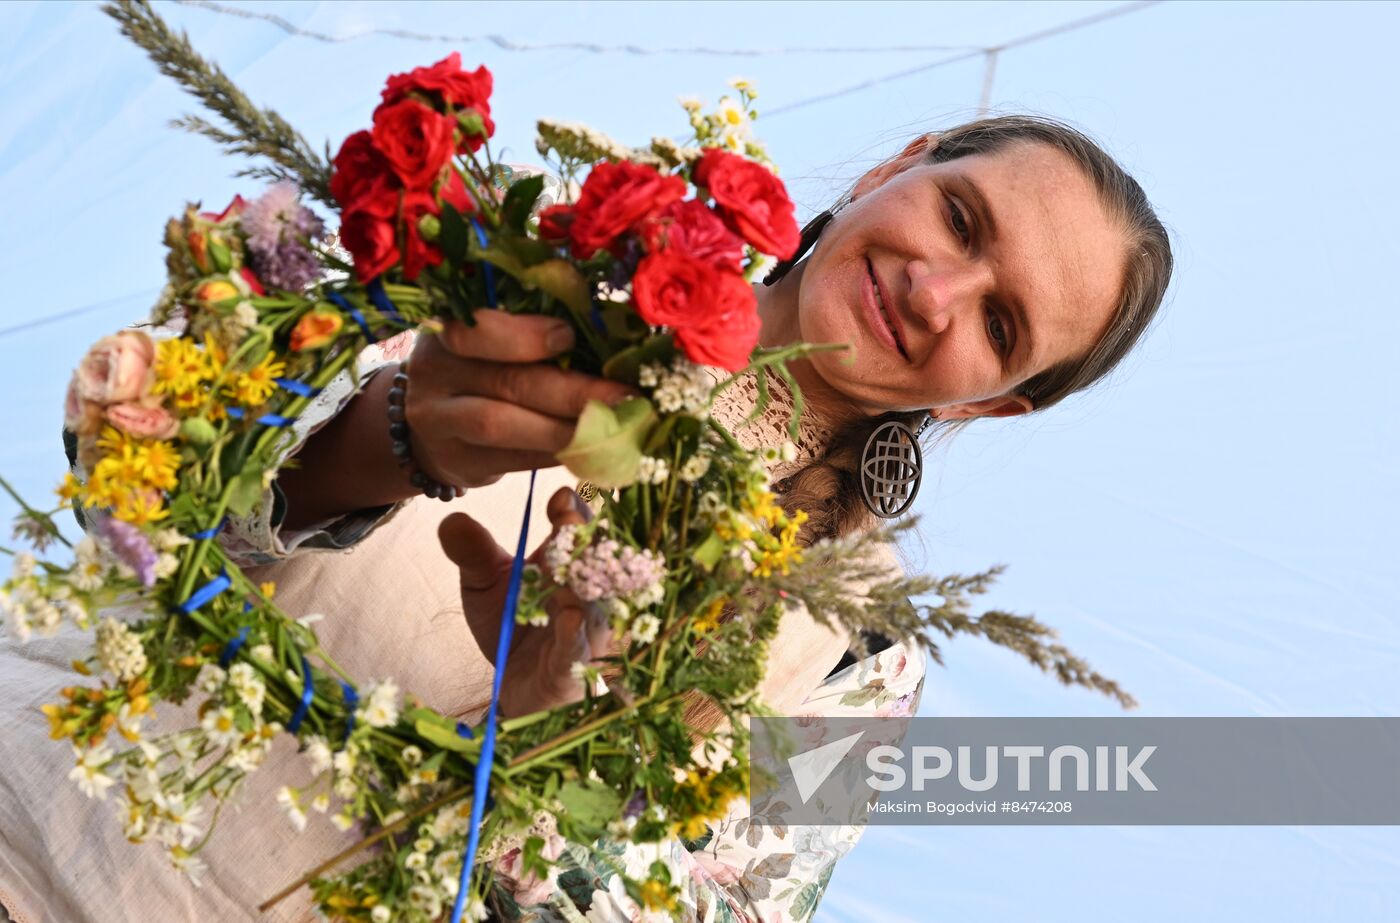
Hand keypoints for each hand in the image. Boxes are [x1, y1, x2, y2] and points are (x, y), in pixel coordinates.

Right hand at [406, 311, 634, 488]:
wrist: (427, 430)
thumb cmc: (476, 371)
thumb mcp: (486, 343)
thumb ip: (527, 338)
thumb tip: (605, 342)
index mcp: (446, 331)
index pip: (477, 329)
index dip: (524, 335)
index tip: (568, 337)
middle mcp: (434, 375)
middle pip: (505, 381)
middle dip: (572, 391)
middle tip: (624, 396)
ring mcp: (439, 424)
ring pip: (502, 425)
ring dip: (565, 428)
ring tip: (615, 427)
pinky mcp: (460, 463)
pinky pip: (515, 460)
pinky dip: (558, 454)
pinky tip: (594, 448)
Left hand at [438, 487, 613, 717]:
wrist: (509, 683)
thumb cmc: (507, 624)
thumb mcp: (482, 584)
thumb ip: (471, 553)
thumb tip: (453, 520)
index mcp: (568, 564)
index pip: (580, 530)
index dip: (574, 511)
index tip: (559, 499)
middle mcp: (586, 594)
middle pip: (595, 563)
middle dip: (583, 543)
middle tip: (569, 522)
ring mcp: (586, 632)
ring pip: (594, 606)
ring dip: (582, 588)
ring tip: (569, 572)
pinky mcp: (574, 668)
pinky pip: (579, 649)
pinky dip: (576, 634)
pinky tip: (570, 617)